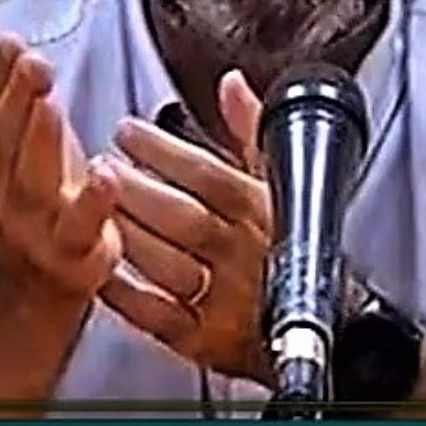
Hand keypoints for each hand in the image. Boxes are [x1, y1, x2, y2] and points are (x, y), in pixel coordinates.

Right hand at [0, 0, 120, 300]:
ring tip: (51, 106)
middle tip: (31, 61)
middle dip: (17, 97)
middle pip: (6, 136)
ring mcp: (39, 217)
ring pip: (35, 177)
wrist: (29, 277)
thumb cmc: (26, 183)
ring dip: (41, 141)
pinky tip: (109, 175)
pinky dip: (94, 203)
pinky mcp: (77, 249)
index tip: (8, 42)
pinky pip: (83, 226)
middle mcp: (8, 179)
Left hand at [101, 70, 272, 383]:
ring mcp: (226, 301)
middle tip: (101, 166)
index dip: (165, 151)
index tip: (128, 132)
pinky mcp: (206, 341)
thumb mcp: (281, 184)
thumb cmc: (293, 251)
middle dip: (137, 190)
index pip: (211, 175)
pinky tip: (100, 269)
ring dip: (127, 234)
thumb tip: (231, 84)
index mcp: (265, 212)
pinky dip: (125, 294)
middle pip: (186, 218)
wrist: (330, 329)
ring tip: (94, 208)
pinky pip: (158, 317)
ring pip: (169, 264)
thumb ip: (251, 133)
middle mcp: (246, 256)